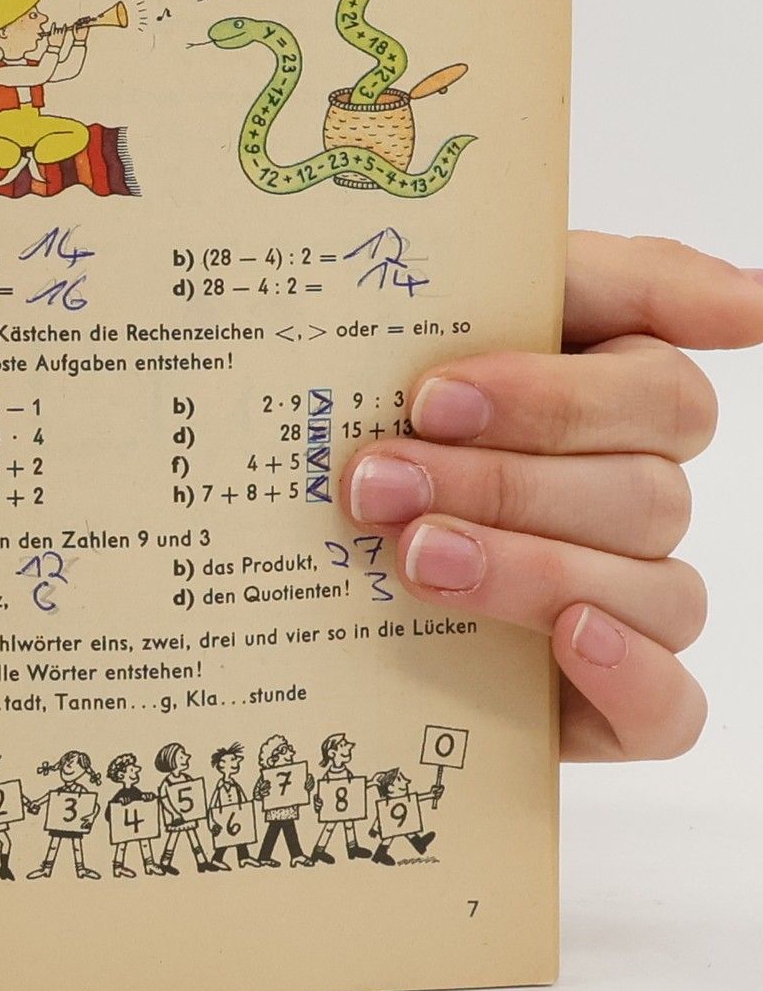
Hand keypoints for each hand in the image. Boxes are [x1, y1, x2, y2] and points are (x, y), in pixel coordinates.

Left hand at [341, 233, 762, 760]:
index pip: (661, 397)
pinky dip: (632, 678)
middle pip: (642, 498)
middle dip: (500, 486)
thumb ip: (618, 279)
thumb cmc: (387, 395)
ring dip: (528, 569)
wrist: (275, 518)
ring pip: (649, 592)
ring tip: (415, 556)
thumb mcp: (472, 299)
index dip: (552, 400)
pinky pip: (669, 712)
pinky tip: (569, 640)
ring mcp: (625, 603)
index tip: (432, 397)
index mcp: (624, 405)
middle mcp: (636, 503)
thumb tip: (756, 300)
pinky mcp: (599, 703)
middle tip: (381, 482)